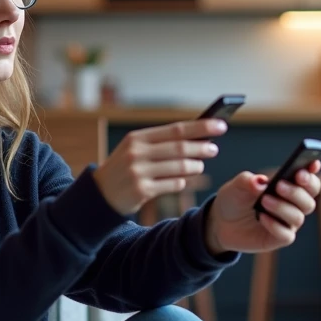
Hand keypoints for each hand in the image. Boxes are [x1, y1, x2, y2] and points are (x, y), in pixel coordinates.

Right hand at [92, 119, 226, 215]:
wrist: (100, 194)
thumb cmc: (125, 168)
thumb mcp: (136, 149)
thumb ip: (162, 143)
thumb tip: (197, 138)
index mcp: (137, 138)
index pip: (176, 129)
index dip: (201, 127)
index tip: (220, 126)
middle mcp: (137, 153)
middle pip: (180, 148)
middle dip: (201, 148)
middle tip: (214, 149)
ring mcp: (138, 172)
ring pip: (179, 168)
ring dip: (195, 167)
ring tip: (199, 166)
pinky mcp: (141, 191)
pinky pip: (173, 185)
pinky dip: (182, 182)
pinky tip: (182, 181)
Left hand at [205, 161, 320, 254]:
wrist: (220, 221)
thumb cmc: (235, 199)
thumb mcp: (237, 186)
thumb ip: (248, 181)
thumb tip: (261, 182)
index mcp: (289, 186)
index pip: (308, 180)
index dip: (313, 172)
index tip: (313, 164)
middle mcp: (293, 205)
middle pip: (309, 199)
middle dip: (297, 191)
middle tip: (279, 185)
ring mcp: (287, 223)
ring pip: (298, 217)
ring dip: (282, 207)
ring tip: (264, 200)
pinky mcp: (279, 239)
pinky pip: (286, 235)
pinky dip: (275, 226)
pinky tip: (262, 217)